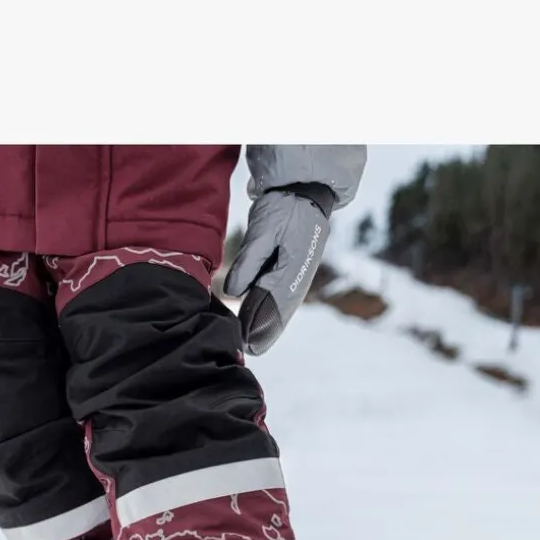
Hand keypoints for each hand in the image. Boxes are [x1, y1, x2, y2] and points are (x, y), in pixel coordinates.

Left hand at [225, 186, 332, 354]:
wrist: (305, 189)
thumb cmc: (284, 206)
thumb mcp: (264, 230)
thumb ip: (249, 262)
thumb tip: (233, 293)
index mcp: (293, 267)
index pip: (273, 303)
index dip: (259, 324)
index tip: (246, 342)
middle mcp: (299, 276)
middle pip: (280, 311)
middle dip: (263, 331)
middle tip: (246, 350)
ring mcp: (298, 274)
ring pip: (281, 306)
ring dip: (266, 324)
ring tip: (251, 344)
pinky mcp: (293, 269)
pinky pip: (281, 296)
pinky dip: (270, 311)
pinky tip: (258, 321)